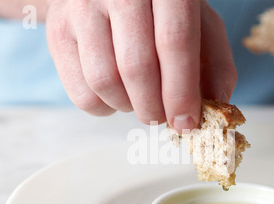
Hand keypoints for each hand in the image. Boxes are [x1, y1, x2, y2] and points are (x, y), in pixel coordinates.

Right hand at [45, 0, 236, 130]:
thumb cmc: (162, 12)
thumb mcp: (199, 24)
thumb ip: (215, 63)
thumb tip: (216, 107)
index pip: (174, 41)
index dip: (182, 91)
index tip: (187, 123)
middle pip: (136, 66)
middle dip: (154, 108)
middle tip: (162, 118)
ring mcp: (81, 8)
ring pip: (104, 81)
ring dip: (128, 107)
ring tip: (140, 101)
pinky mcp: (57, 32)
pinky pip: (80, 92)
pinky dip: (104, 108)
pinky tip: (117, 94)